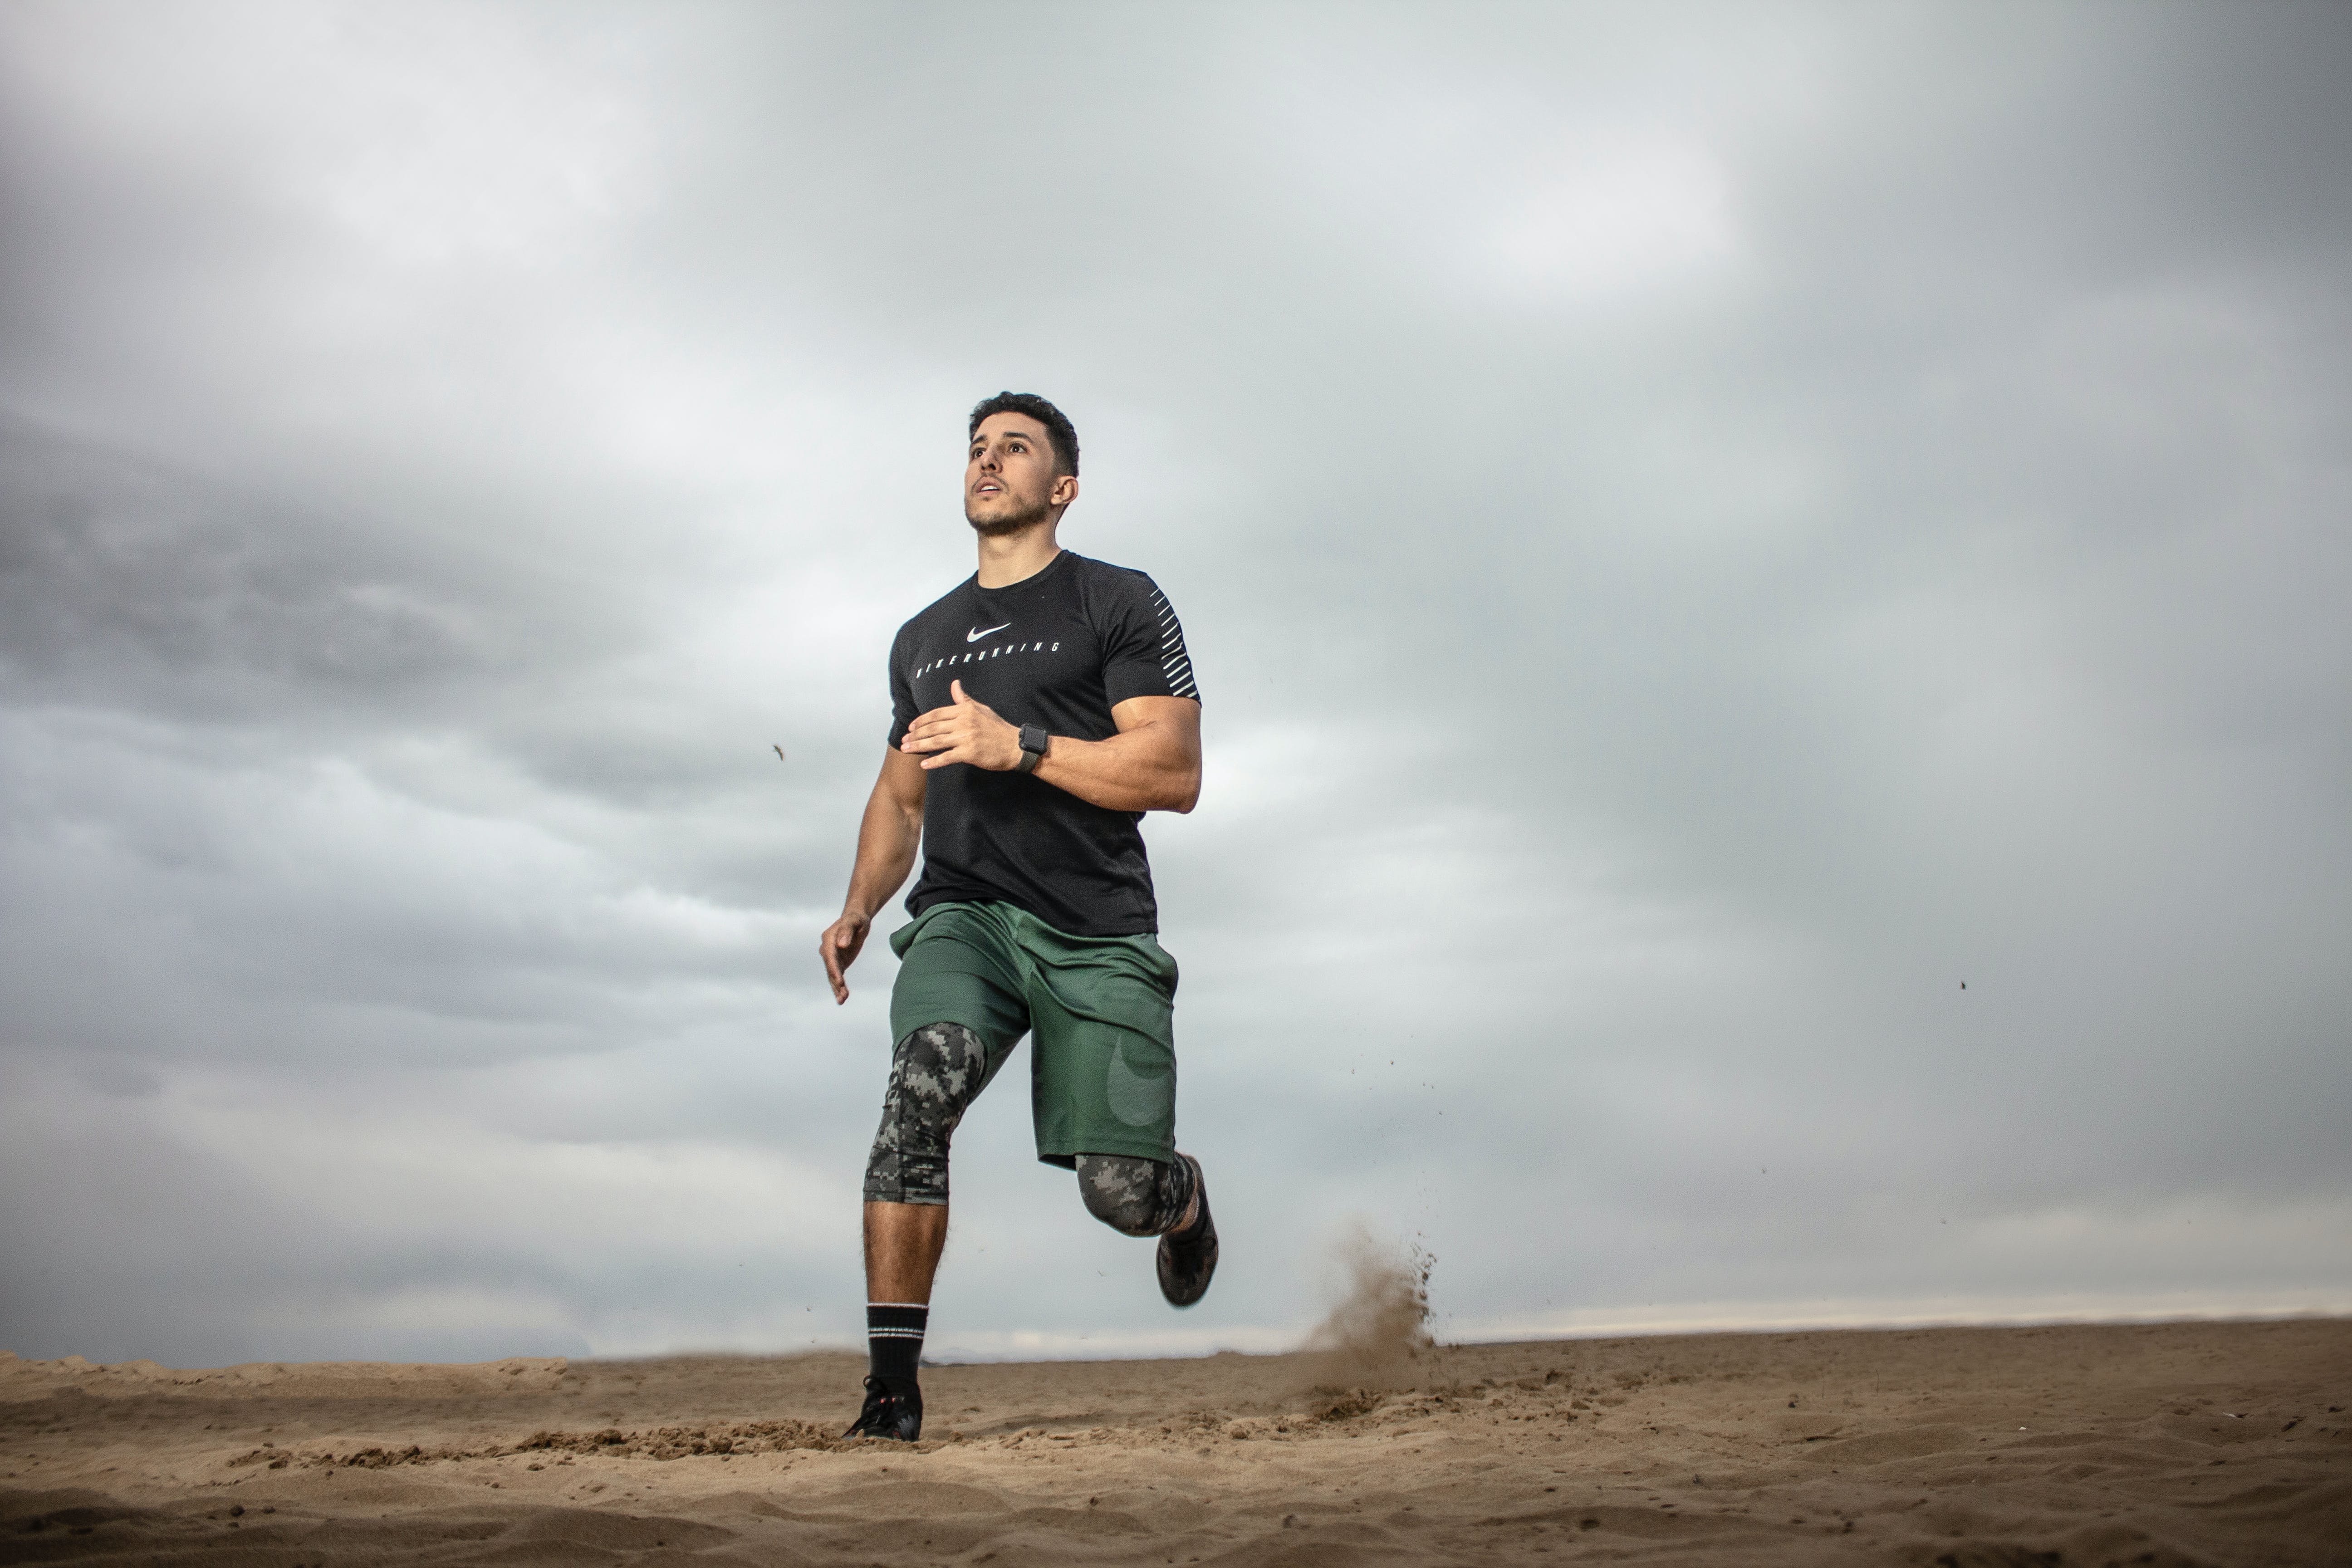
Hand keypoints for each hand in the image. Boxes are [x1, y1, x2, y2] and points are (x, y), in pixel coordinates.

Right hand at [818, 909, 871, 1003]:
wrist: (856, 920)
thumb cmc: (856, 919)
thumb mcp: (855, 921)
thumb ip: (847, 931)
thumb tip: (841, 944)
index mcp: (828, 938)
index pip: (830, 956)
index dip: (834, 969)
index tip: (840, 981)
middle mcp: (827, 949)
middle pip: (830, 968)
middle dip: (836, 983)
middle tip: (842, 996)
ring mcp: (831, 957)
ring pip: (832, 975)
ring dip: (837, 988)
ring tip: (842, 1000)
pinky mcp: (838, 963)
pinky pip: (837, 976)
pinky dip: (839, 987)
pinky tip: (842, 998)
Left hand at [899, 679, 1023, 770]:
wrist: (1015, 746)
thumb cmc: (997, 728)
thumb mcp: (981, 709)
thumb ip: (963, 699)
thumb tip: (954, 684)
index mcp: (964, 710)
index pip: (936, 714)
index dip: (921, 721)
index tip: (911, 727)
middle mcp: (963, 722)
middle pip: (932, 728)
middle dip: (915, 734)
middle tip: (904, 740)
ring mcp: (966, 738)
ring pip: (936, 742)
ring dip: (918, 746)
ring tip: (906, 750)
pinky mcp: (969, 753)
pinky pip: (946, 757)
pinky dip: (934, 762)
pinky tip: (923, 764)